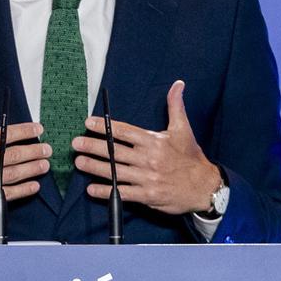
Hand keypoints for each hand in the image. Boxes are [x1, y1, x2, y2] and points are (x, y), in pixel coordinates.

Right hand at [0, 81, 49, 231]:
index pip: (4, 135)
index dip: (24, 131)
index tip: (38, 129)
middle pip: (14, 155)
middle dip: (34, 151)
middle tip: (48, 149)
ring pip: (13, 174)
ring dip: (32, 169)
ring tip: (45, 165)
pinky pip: (6, 194)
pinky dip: (22, 190)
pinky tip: (33, 186)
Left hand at [74, 80, 220, 215]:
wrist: (205, 187)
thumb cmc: (191, 158)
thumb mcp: (183, 129)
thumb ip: (175, 106)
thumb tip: (177, 84)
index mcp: (154, 141)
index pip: (124, 131)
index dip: (104, 127)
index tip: (88, 123)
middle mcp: (148, 159)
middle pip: (115, 151)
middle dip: (93, 146)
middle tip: (75, 143)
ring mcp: (147, 178)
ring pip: (115, 171)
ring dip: (94, 167)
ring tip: (79, 162)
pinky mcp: (147, 196)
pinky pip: (122, 192)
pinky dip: (106, 191)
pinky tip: (92, 189)